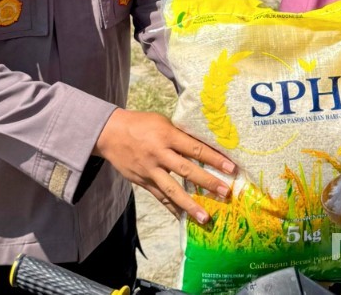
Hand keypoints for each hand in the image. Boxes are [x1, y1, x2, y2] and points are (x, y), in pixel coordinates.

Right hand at [94, 109, 234, 223]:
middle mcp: (159, 154)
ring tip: (205, 218)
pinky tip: (183, 219)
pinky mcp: (142, 181)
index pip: (195, 148)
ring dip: (190, 205)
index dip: (214, 158)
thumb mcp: (162, 121)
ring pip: (172, 190)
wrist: (110, 133)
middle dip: (207, 182)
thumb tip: (204, 144)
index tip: (231, 168)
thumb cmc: (141, 123)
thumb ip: (180, 134)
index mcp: (167, 135)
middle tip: (225, 192)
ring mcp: (150, 170)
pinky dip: (172, 208)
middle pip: (187, 170)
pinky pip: (160, 197)